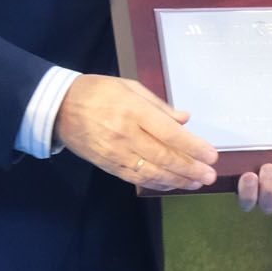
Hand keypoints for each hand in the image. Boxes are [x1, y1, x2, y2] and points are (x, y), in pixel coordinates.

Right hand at [54, 75, 218, 189]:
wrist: (59, 108)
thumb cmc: (98, 91)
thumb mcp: (129, 86)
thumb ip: (158, 105)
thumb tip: (185, 119)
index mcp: (133, 110)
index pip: (170, 133)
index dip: (193, 146)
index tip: (211, 155)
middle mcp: (126, 134)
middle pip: (164, 156)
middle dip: (190, 168)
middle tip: (210, 175)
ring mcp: (116, 153)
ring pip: (152, 172)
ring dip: (177, 180)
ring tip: (197, 183)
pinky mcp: (108, 165)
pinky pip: (136, 178)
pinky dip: (156, 183)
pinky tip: (171, 184)